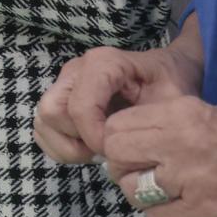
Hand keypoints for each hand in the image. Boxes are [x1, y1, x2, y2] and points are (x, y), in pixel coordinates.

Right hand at [35, 43, 197, 163]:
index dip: (93, 137)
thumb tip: (117, 148)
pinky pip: (43, 127)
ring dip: (67, 145)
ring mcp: (64, 83)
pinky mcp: (60, 97)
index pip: (78, 107)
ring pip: (43, 121)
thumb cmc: (171, 85)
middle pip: (52, 112)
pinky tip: (88, 149)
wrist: (168, 72)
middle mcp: (75, 70)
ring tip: (99, 152)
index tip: (117, 152)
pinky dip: (60, 145)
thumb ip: (147, 122)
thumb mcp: (173, 102)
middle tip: (107, 152)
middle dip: (76, 141)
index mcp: (102, 63)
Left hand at [102, 95, 216, 216]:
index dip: (115, 140)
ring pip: (132, 190)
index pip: (116, 127)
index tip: (127, 149)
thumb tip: (118, 139)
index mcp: (181, 114)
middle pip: (117, 157)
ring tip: (160, 191)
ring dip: (140, 193)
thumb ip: (163, 124)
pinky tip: (177, 208)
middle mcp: (181, 144)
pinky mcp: (203, 213)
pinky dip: (160, 216)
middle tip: (138, 170)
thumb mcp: (203, 115)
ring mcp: (191, 181)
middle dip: (122, 166)